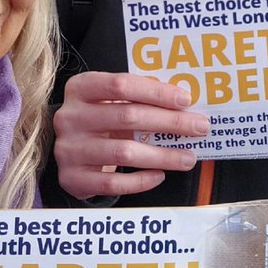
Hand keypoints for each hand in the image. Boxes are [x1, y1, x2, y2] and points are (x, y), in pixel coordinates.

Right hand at [53, 71, 209, 198]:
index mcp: (80, 88)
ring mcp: (69, 148)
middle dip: (169, 122)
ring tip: (188, 158)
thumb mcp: (109, 102)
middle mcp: (70, 116)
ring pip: (124, 152)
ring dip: (162, 155)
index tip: (185, 100)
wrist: (68, 150)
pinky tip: (160, 175)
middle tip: (199, 127)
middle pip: (127, 117)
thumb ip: (138, 99)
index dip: (156, 92)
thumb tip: (184, 106)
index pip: (121, 85)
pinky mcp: (72, 178)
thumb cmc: (99, 120)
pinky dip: (140, 180)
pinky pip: (113, 182)